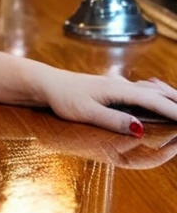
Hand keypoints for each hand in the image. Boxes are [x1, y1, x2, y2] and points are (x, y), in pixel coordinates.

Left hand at [39, 66, 176, 133]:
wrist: (47, 83)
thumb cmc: (64, 98)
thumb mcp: (86, 113)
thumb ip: (113, 120)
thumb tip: (139, 128)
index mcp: (119, 91)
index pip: (155, 102)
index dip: (175, 112)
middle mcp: (123, 85)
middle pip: (159, 93)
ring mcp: (119, 86)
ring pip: (152, 90)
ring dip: (170, 97)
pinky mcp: (113, 88)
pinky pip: (143, 89)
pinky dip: (157, 93)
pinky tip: (159, 93)